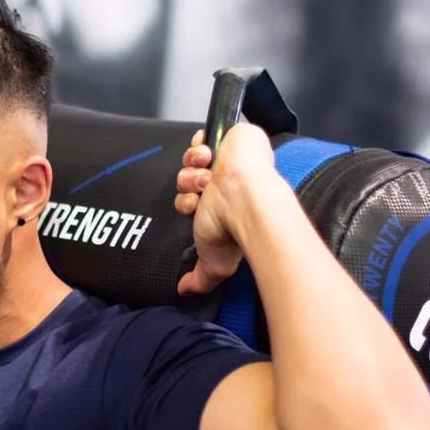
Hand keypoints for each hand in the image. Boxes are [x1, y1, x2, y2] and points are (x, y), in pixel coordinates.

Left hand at [174, 123, 275, 294]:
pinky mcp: (229, 139)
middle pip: (187, 181)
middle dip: (187, 187)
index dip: (185, 204)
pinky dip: (198, 149)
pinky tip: (208, 158)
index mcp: (219, 206)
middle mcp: (222, 184)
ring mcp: (226, 161)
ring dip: (192, 172)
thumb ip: (201, 277)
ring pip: (189, 163)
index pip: (190, 201)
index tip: (192, 209)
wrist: (244, 195)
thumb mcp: (215, 262)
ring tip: (206, 178)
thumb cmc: (234, 225)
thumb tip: (185, 290)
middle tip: (200, 193)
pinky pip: (198, 139)